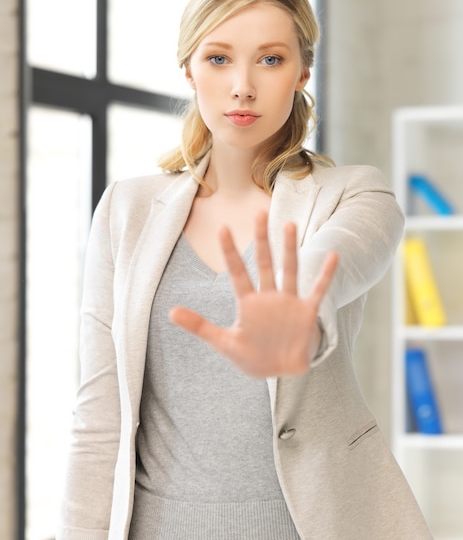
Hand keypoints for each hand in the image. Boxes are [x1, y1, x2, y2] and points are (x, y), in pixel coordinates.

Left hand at [169, 212, 337, 376]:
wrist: (280, 372)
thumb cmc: (252, 356)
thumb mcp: (224, 343)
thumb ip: (200, 326)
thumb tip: (170, 311)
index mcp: (248, 303)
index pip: (237, 272)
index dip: (230, 251)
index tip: (223, 228)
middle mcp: (268, 297)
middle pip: (263, 263)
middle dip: (261, 240)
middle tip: (259, 214)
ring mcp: (289, 302)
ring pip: (289, 270)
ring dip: (289, 250)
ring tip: (288, 226)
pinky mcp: (307, 313)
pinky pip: (318, 291)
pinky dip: (325, 275)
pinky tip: (333, 256)